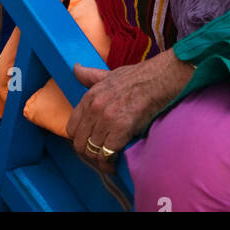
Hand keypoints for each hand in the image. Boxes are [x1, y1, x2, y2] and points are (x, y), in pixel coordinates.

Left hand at [66, 52, 193, 173]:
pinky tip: (116, 161)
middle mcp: (94, 108)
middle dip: (88, 153)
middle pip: (79, 143)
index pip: (71, 128)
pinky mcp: (121, 129)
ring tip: (108, 161)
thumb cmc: (136, 78)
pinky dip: (110, 161)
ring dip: (100, 160)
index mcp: (89, 97)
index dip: (79, 138)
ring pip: (93, 151)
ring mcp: (107, 119)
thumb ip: (90, 76)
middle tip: (99, 156)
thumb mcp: (107, 74)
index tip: (88, 143)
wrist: (157, 80)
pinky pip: (107, 153)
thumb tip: (76, 68)